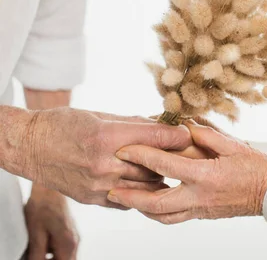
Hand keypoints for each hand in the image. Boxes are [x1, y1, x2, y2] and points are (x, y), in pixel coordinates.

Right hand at [4, 107, 191, 207]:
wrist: (29, 147)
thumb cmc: (64, 124)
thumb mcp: (101, 115)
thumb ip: (135, 124)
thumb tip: (165, 124)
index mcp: (107, 137)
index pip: (156, 138)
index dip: (178, 136)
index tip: (188, 134)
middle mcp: (104, 164)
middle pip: (155, 164)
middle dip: (171, 156)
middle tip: (182, 151)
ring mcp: (99, 185)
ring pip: (146, 185)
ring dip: (158, 175)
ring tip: (164, 165)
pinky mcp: (93, 199)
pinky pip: (129, 200)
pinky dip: (140, 190)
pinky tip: (143, 180)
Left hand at [24, 184, 78, 259]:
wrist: (50, 188)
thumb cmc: (43, 205)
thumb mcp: (35, 234)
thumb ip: (38, 254)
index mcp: (68, 243)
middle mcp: (75, 241)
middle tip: (37, 255)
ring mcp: (74, 236)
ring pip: (64, 256)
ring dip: (52, 256)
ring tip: (39, 247)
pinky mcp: (69, 232)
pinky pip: (63, 248)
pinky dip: (53, 249)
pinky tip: (44, 241)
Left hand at [107, 121, 266, 223]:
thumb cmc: (256, 166)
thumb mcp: (233, 144)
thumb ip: (206, 135)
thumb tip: (183, 126)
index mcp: (205, 175)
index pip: (165, 165)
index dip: (141, 155)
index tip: (123, 149)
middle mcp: (198, 196)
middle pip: (155, 202)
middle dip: (130, 196)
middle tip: (111, 189)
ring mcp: (200, 209)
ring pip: (162, 216)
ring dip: (140, 208)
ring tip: (124, 199)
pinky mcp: (203, 215)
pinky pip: (174, 218)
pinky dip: (157, 213)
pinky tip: (149, 205)